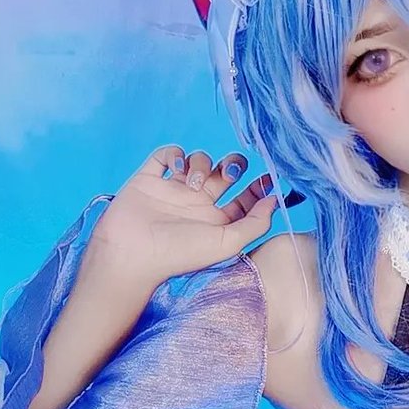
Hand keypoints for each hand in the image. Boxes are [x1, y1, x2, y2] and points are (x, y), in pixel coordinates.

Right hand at [88, 146, 280, 286]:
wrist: (132, 254)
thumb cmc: (180, 254)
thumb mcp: (228, 244)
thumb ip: (255, 223)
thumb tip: (276, 200)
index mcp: (219, 220)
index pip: (246, 197)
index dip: (258, 186)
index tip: (267, 178)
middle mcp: (199, 203)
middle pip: (226, 171)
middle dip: (233, 165)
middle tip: (229, 173)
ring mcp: (175, 189)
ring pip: (198, 159)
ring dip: (201, 164)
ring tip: (191, 184)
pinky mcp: (150, 178)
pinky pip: (167, 154)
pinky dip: (175, 154)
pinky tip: (175, 168)